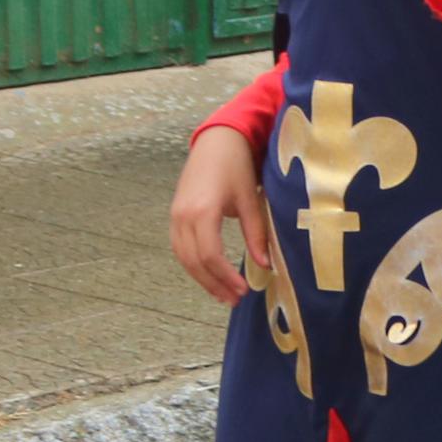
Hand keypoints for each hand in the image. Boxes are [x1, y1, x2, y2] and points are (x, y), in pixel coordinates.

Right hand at [167, 125, 271, 304]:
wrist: (216, 141)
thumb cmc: (236, 166)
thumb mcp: (250, 199)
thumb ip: (256, 233)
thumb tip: (266, 265)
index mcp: (202, 211)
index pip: (209, 255)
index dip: (225, 277)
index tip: (243, 291)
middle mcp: (183, 216)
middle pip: (194, 261)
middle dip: (214, 284)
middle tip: (235, 300)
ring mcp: (175, 216)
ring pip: (184, 258)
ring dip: (203, 279)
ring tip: (223, 295)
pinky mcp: (175, 215)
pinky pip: (180, 248)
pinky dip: (194, 265)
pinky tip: (210, 275)